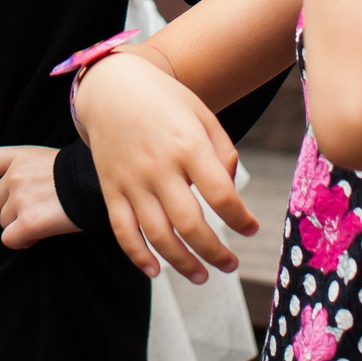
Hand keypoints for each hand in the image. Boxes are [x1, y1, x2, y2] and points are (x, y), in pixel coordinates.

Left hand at [0, 145, 76, 248]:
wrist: (98, 185)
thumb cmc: (78, 173)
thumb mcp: (48, 156)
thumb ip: (23, 163)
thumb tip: (3, 179)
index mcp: (19, 156)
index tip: (10, 186)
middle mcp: (15, 176)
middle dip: (13, 208)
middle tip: (38, 207)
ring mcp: (20, 199)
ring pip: (4, 222)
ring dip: (20, 225)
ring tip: (44, 219)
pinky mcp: (28, 222)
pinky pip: (10, 239)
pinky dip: (23, 240)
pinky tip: (39, 234)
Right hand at [74, 51, 253, 282]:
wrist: (110, 85)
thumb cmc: (164, 99)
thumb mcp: (202, 114)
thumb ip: (222, 152)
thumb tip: (228, 193)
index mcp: (187, 144)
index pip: (222, 195)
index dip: (242, 219)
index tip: (251, 229)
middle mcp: (159, 167)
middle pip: (191, 225)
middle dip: (216, 253)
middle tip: (231, 264)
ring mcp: (132, 180)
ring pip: (158, 236)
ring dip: (184, 264)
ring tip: (202, 275)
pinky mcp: (111, 188)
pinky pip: (123, 231)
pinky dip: (138, 257)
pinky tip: (156, 271)